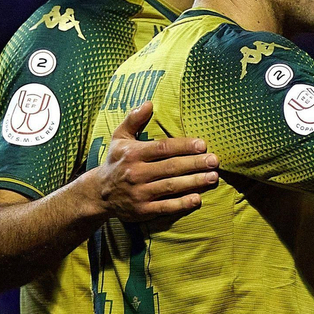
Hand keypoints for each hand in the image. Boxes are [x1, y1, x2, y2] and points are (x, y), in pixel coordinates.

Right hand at [91, 101, 219, 221]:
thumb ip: (133, 119)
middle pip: (170, 167)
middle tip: (214, 161)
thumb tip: (149, 103)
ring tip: (213, 177)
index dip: (184, 146)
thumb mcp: (119, 138)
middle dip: (195, 164)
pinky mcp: (142, 210)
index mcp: (133, 154)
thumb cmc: (116, 161)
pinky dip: (182, 203)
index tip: (202, 144)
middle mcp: (136, 173)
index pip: (162, 148)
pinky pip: (165, 207)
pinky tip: (198, 198)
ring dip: (194, 182)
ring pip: (171, 186)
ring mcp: (139, 193)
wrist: (98, 193)